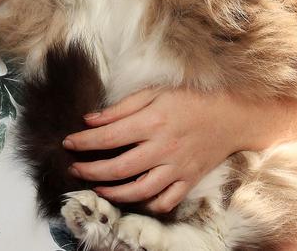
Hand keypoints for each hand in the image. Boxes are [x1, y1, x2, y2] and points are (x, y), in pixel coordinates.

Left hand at [62, 86, 259, 213]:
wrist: (229, 116)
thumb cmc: (189, 99)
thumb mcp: (154, 92)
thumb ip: (122, 107)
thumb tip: (91, 119)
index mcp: (152, 122)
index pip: (108, 137)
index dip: (84, 142)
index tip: (68, 142)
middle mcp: (162, 148)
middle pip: (118, 168)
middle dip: (91, 170)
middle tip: (74, 168)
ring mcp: (176, 168)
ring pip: (138, 190)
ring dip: (113, 192)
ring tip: (97, 186)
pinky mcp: (188, 181)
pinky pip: (164, 202)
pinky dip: (147, 204)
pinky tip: (133, 197)